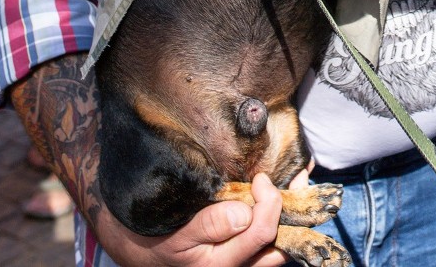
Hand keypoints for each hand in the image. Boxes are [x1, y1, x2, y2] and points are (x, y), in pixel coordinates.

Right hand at [95, 173, 289, 265]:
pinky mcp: (238, 253)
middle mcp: (235, 266)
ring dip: (288, 213)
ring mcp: (239, 261)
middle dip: (291, 209)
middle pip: (278, 242)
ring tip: (298, 183)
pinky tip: (285, 192)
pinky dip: (277, 216)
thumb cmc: (153, 237)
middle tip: (296, 177)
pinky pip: (265, 240)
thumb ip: (209, 225)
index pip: (261, 234)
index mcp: (221, 264)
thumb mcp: (176, 231)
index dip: (269, 202)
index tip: (259, 177)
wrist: (137, 246)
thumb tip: (244, 214)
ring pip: (276, 244)